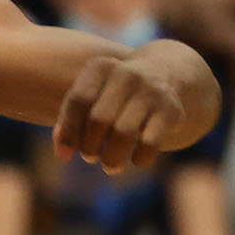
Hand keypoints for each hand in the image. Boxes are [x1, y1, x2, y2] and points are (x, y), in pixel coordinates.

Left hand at [52, 48, 189, 173]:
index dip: (68, 131)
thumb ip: (70, 121)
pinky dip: (140, 158)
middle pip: (99, 119)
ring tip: (109, 166)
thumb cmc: (113, 93)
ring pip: (124, 133)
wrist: (164, 72)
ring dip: (112, 158)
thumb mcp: (91, 96)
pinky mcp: (172, 108)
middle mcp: (127, 74)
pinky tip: (136, 161)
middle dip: (90, 146)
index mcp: (100, 67)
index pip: (78, 100)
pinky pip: (150, 142)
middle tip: (90, 157)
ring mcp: (152, 90)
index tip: (65, 154)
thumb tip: (63, 154)